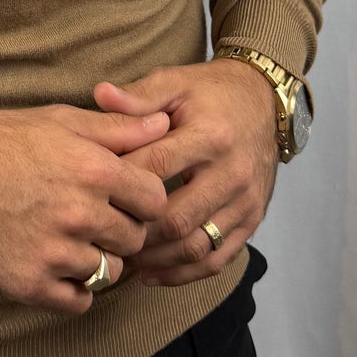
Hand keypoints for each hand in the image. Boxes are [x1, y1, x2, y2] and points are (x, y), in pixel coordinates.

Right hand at [0, 102, 172, 315]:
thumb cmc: (0, 141)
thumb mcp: (59, 120)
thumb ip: (117, 127)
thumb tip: (164, 125)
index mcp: (93, 171)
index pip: (155, 200)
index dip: (143, 197)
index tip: (123, 195)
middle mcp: (80, 214)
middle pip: (135, 238)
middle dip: (121, 228)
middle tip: (95, 217)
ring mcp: (54, 253)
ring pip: (109, 272)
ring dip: (97, 259)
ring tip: (71, 238)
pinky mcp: (30, 284)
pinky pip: (79, 302)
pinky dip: (74, 289)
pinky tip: (58, 265)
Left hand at [93, 61, 279, 286]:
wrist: (264, 101)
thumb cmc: (212, 92)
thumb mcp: (177, 82)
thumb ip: (139, 95)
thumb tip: (99, 95)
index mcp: (211, 136)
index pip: (158, 165)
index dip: (122, 181)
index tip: (92, 189)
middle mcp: (232, 173)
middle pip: (176, 218)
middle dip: (135, 231)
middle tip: (102, 234)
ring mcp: (245, 202)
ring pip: (195, 247)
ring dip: (155, 259)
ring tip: (121, 256)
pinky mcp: (252, 221)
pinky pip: (216, 259)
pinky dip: (182, 274)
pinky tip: (151, 273)